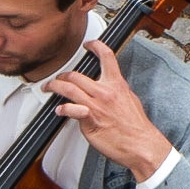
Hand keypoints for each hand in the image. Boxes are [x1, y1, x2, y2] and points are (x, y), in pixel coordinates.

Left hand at [43, 39, 171, 182]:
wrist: (140, 144)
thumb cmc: (135, 127)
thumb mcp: (130, 100)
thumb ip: (116, 92)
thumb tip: (109, 90)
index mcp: (117, 84)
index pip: (106, 56)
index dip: (95, 46)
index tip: (88, 44)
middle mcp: (105, 91)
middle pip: (77, 75)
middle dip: (62, 75)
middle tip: (57, 79)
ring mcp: (96, 105)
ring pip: (69, 88)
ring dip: (54, 87)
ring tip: (49, 88)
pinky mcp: (89, 119)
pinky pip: (70, 110)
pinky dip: (62, 109)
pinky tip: (59, 110)